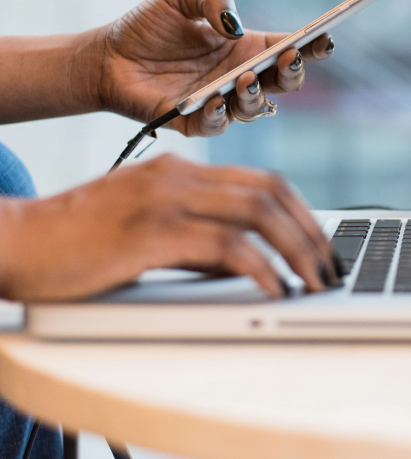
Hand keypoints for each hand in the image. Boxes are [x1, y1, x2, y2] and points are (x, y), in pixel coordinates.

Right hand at [0, 154, 341, 301]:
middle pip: (271, 191)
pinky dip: (260, 268)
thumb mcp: (147, 230)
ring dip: (297, 249)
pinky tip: (274, 289)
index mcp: (180, 170)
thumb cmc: (75, 243)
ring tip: (315, 281)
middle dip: (311, 231)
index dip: (302, 212)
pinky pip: (225, 246)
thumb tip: (247, 264)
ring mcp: (165, 199)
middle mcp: (178, 176)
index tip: (322, 244)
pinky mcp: (150, 232)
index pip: (263, 180)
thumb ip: (197, 239)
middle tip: (330, 267)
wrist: (12, 241)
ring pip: (258, 212)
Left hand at [94, 0, 334, 135]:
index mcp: (246, 47)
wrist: (105, 57)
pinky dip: (220, 114)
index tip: (325, 37)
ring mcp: (220, 101)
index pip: (290, 48)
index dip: (312, 45)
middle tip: (289, 58)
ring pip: (256, 108)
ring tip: (245, 78)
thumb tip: (234, 25)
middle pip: (284, 83)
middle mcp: (240, 76)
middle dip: (294, 72)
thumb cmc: (147, 26)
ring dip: (256, 94)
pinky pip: (217, 125)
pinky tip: (215, 99)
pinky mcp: (194, 122)